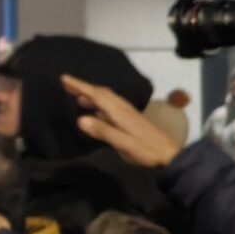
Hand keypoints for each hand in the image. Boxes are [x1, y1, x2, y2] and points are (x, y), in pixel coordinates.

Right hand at [61, 75, 183, 169]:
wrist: (170, 155)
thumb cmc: (145, 150)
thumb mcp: (123, 143)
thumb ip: (102, 131)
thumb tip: (80, 119)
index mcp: (119, 112)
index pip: (97, 95)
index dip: (80, 86)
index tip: (64, 78)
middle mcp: (123, 109)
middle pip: (102, 93)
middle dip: (84, 87)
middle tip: (67, 85)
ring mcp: (128, 114)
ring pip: (107, 98)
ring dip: (92, 95)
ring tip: (77, 96)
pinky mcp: (130, 120)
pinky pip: (110, 106)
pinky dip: (99, 104)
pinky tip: (96, 111)